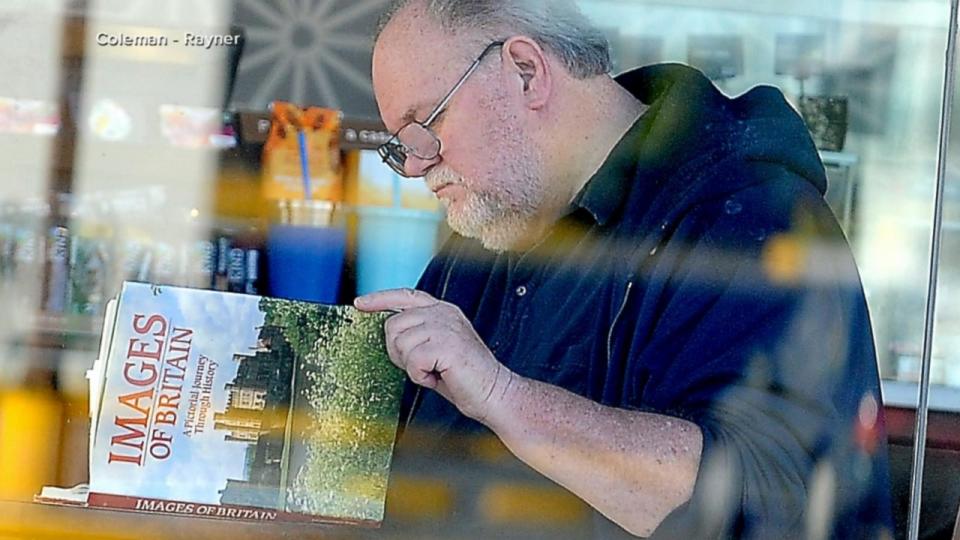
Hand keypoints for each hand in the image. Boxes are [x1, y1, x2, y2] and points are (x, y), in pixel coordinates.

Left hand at [354, 288, 511, 422]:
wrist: (492, 392)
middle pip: (393, 326)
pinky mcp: (447, 344)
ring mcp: (445, 326)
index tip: (360, 303)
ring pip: (400, 345)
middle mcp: (443, 313)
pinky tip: (438, 376)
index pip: (405, 295)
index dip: (380, 298)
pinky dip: (420, 376)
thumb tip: (390, 332)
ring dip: (412, 366)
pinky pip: (412, 362)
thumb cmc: (464, 376)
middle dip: (399, 352)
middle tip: (421, 365)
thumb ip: (417, 334)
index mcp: (442, 310)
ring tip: (434, 370)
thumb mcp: (436, 347)